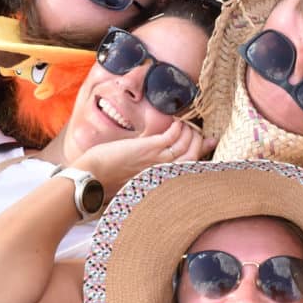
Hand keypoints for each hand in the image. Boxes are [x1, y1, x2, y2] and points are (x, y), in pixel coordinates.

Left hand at [74, 119, 210, 197]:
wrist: (92, 179)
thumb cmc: (109, 179)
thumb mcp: (133, 177)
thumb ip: (146, 169)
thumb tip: (150, 161)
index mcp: (160, 180)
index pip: (189, 166)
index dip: (202, 152)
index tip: (210, 141)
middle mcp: (162, 172)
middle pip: (192, 155)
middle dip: (198, 141)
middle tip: (198, 131)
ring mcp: (156, 160)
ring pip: (185, 145)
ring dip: (189, 132)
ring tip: (186, 124)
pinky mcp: (148, 149)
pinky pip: (171, 136)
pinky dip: (177, 128)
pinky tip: (176, 122)